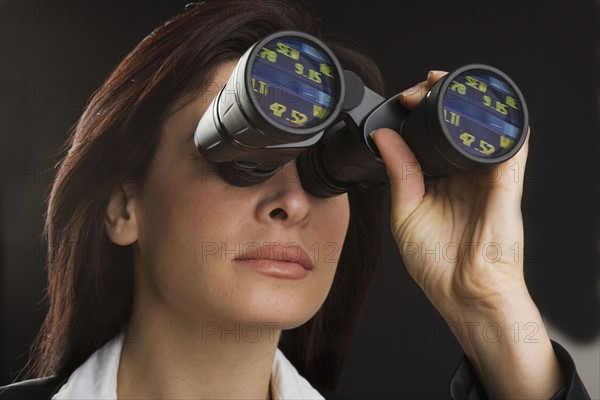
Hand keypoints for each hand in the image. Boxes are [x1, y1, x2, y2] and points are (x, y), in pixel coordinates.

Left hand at [371, 70, 529, 317]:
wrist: (463, 291)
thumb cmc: (436, 262)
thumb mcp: (405, 213)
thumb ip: (399, 172)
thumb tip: (383, 137)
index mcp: (439, 180)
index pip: (433, 135)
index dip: (420, 113)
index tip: (405, 99)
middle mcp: (463, 173)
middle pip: (458, 123)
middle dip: (441, 97)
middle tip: (421, 86)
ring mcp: (485, 174)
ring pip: (483, 125)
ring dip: (466, 100)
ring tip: (443, 83)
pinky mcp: (506, 181)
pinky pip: (511, 143)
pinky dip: (500, 119)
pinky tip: (482, 100)